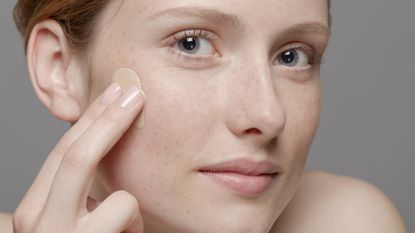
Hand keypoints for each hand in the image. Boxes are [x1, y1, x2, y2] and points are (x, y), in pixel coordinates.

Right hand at [13, 83, 144, 232]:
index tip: (116, 94)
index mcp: (34, 209)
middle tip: (135, 94)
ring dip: (129, 204)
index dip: (93, 120)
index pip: (63, 152)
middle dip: (109, 119)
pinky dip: (136, 224)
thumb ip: (79, 195)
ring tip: (126, 230)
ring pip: (110, 189)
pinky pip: (125, 210)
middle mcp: (37, 220)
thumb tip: (106, 153)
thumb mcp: (72, 223)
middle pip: (76, 154)